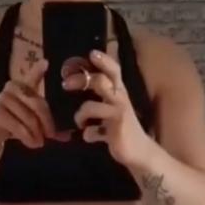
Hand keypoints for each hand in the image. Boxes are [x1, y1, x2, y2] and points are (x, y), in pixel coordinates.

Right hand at [0, 60, 69, 152]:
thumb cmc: (12, 126)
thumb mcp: (32, 124)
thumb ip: (48, 127)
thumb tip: (68, 136)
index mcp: (22, 87)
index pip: (32, 77)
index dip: (38, 70)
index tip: (46, 63)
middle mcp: (12, 88)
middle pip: (38, 104)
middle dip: (47, 123)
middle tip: (49, 136)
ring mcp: (3, 98)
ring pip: (30, 118)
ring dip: (37, 134)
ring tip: (38, 143)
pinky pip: (20, 127)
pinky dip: (28, 138)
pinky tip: (31, 144)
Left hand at [63, 50, 151, 166]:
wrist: (138, 151)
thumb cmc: (120, 128)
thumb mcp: (110, 109)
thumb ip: (98, 98)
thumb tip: (74, 84)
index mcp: (118, 91)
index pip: (114, 70)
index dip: (104, 60)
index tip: (91, 53)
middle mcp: (119, 98)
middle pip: (100, 81)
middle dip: (80, 80)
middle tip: (65, 84)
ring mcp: (118, 113)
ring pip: (91, 106)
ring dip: (80, 115)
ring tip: (79, 123)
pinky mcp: (116, 129)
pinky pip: (92, 131)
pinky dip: (88, 135)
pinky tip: (89, 137)